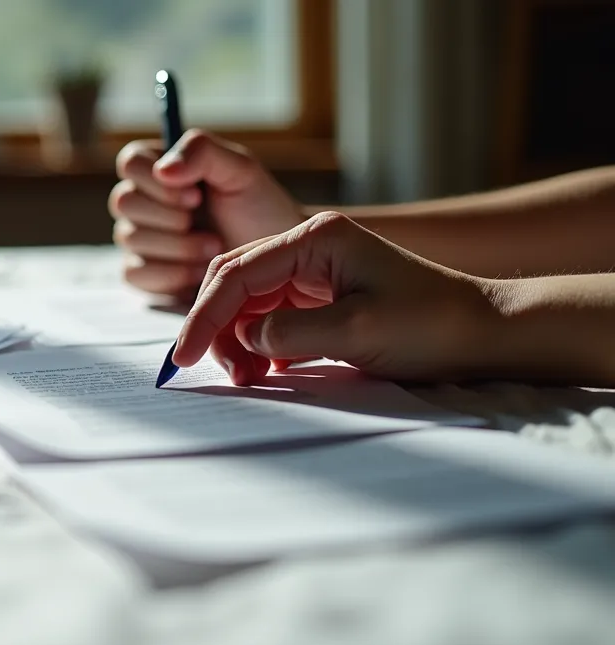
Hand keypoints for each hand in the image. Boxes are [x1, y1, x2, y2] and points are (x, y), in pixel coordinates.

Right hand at [110, 131, 304, 295]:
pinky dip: (169, 274)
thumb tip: (163, 169)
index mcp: (162, 167)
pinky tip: (199, 271)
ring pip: (129, 238)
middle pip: (123, 201)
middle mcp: (143, 200)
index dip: (157, 181)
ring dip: (178, 246)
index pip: (130, 161)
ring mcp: (139, 239)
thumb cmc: (258, 209)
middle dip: (170, 217)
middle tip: (209, 225)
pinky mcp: (142, 275)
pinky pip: (134, 273)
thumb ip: (203, 152)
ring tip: (214, 247)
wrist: (273, 259)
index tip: (196, 195)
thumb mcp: (241, 169)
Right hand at [172, 212, 501, 384]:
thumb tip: (246, 338)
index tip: (183, 358)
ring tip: (250, 379)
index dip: (204, 317)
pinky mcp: (324, 295)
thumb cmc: (432, 326)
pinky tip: (269, 371)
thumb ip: (289, 333)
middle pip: (235, 281)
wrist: (487, 333)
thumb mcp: (356, 332)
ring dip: (239, 340)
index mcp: (316, 239)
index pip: (237, 273)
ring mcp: (317, 269)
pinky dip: (261, 344)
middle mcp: (311, 246)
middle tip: (216, 373)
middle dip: (216, 326)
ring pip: (250, 301)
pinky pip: (273, 315)